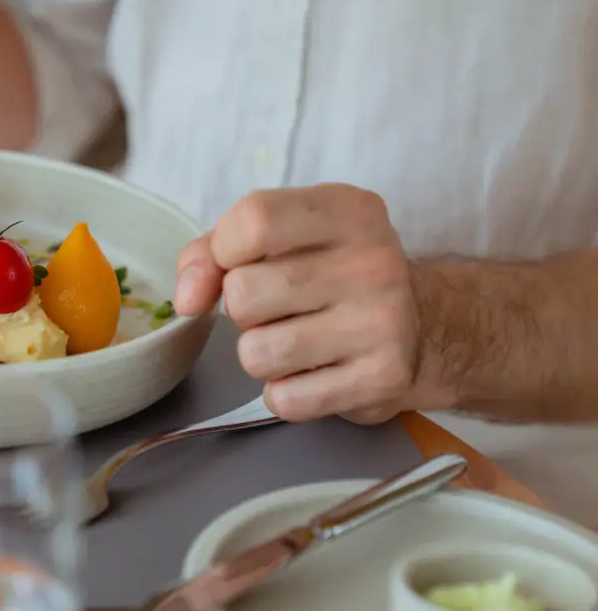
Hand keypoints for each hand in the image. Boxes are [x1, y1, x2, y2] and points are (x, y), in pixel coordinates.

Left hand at [173, 184, 420, 424]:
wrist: (424, 326)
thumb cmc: (328, 272)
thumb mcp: (279, 238)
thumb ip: (213, 252)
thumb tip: (186, 299)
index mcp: (348, 211)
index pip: (253, 220)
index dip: (222, 250)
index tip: (235, 263)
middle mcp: (372, 262)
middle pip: (243, 294)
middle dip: (241, 309)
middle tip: (276, 308)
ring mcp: (382, 323)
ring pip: (256, 353)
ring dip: (259, 354)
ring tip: (293, 340)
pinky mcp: (382, 379)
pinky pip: (285, 399)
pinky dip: (285, 393)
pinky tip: (314, 372)